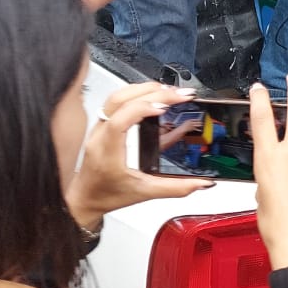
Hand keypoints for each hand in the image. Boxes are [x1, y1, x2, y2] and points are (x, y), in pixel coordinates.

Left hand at [65, 83, 213, 229]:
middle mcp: (100, 135)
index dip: (142, 109)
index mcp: (107, 152)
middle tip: (180, 94)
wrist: (85, 198)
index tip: (165, 107)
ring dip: (145, 89)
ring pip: (117, 96)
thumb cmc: (107, 195)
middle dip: (153, 92)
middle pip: (120, 100)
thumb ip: (176, 188)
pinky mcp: (102, 124)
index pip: (120, 120)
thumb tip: (201, 183)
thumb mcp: (145, 193)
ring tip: (170, 91)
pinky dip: (137, 93)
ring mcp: (99, 127)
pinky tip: (154, 95)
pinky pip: (116, 100)